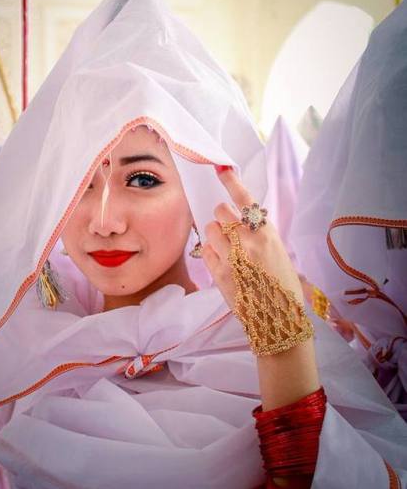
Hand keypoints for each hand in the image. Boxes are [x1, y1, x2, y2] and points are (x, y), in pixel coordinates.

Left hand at [202, 167, 303, 312]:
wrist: (278, 319)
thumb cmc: (283, 285)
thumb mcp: (278, 252)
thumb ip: (259, 234)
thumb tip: (241, 219)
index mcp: (266, 233)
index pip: (244, 199)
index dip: (230, 182)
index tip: (220, 169)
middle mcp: (248, 241)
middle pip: (221, 212)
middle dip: (222, 218)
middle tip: (229, 231)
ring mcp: (231, 257)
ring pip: (210, 229)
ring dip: (215, 235)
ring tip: (228, 251)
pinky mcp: (219, 273)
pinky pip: (205, 251)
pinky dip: (210, 254)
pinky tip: (224, 264)